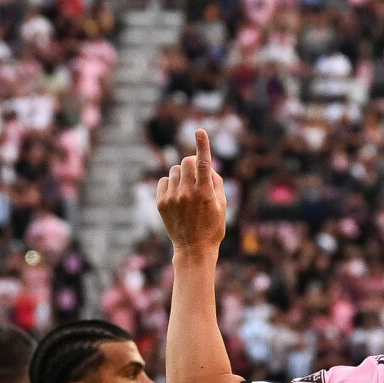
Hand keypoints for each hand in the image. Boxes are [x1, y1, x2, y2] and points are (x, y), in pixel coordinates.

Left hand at [157, 129, 226, 252]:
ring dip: (181, 175)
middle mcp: (188, 193)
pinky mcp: (161, 203)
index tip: (200, 131)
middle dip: (191, 163)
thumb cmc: (212, 227)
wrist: (194, 249)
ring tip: (187, 190)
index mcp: (206, 193)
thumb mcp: (222, 206)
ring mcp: (173, 198)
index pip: (204, 163)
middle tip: (196, 173)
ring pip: (174, 170)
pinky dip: (171, 184)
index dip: (202, 145)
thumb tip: (207, 166)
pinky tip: (177, 196)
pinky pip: (164, 181)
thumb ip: (216, 183)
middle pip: (186, 161)